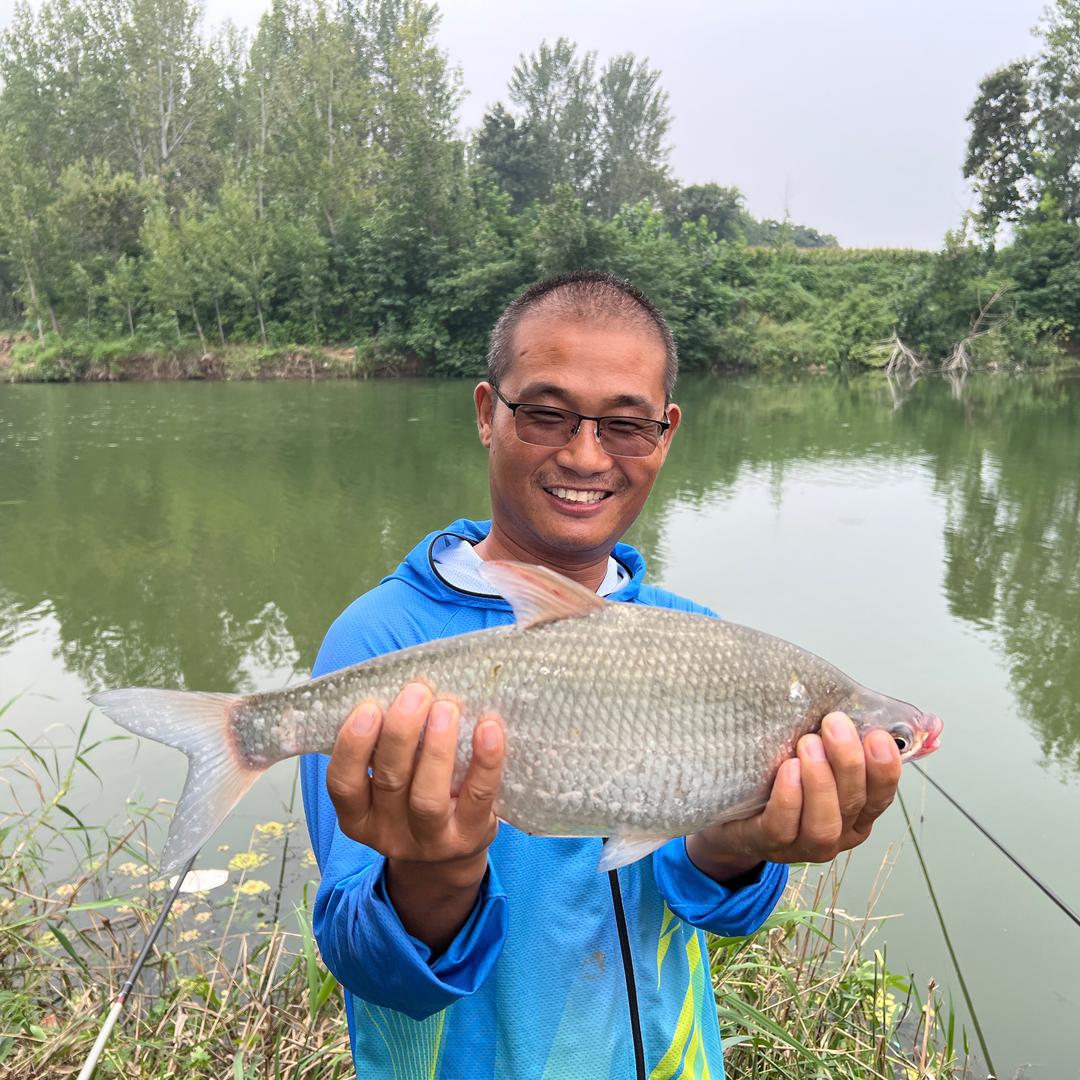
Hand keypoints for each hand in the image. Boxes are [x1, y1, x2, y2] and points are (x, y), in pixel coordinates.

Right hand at [325, 682, 505, 950]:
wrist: (450, 857)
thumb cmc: (413, 795)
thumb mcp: (387, 782)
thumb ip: (383, 744)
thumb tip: (399, 682)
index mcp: (358, 815)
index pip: (343, 784)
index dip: (352, 745)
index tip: (369, 706)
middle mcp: (388, 832)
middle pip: (389, 781)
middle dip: (401, 733)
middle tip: (417, 692)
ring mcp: (430, 840)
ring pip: (427, 796)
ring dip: (437, 747)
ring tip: (448, 706)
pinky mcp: (470, 836)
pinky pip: (477, 797)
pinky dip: (485, 761)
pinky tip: (489, 727)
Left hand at [686, 712, 901, 878]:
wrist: (733, 819)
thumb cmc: (779, 779)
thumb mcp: (811, 757)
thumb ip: (832, 741)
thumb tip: (848, 704)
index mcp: (857, 812)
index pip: (880, 794)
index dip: (884, 768)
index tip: (877, 735)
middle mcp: (838, 833)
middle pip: (854, 804)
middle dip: (848, 763)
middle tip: (834, 724)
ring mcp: (804, 845)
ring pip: (824, 824)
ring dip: (820, 782)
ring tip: (809, 744)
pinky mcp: (768, 843)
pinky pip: (783, 826)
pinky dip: (789, 798)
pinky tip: (788, 769)